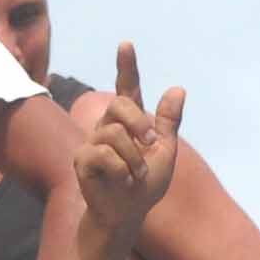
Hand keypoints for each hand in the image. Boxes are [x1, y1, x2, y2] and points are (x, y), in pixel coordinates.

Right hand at [68, 42, 186, 251]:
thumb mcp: (164, 152)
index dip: (126, 66)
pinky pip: (104, 154)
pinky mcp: (82, 160)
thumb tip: (178, 88)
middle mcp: (108, 127)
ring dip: (134, 159)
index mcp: (129, 123)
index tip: (126, 44)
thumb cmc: (144, 186)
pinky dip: (121, 170)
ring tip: (135, 177)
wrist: (127, 215)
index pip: (127, 88)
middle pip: (119, 105)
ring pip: (115, 134)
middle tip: (151, 145)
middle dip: (139, 124)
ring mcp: (92, 142)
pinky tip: (120, 182)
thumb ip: (168, 122)